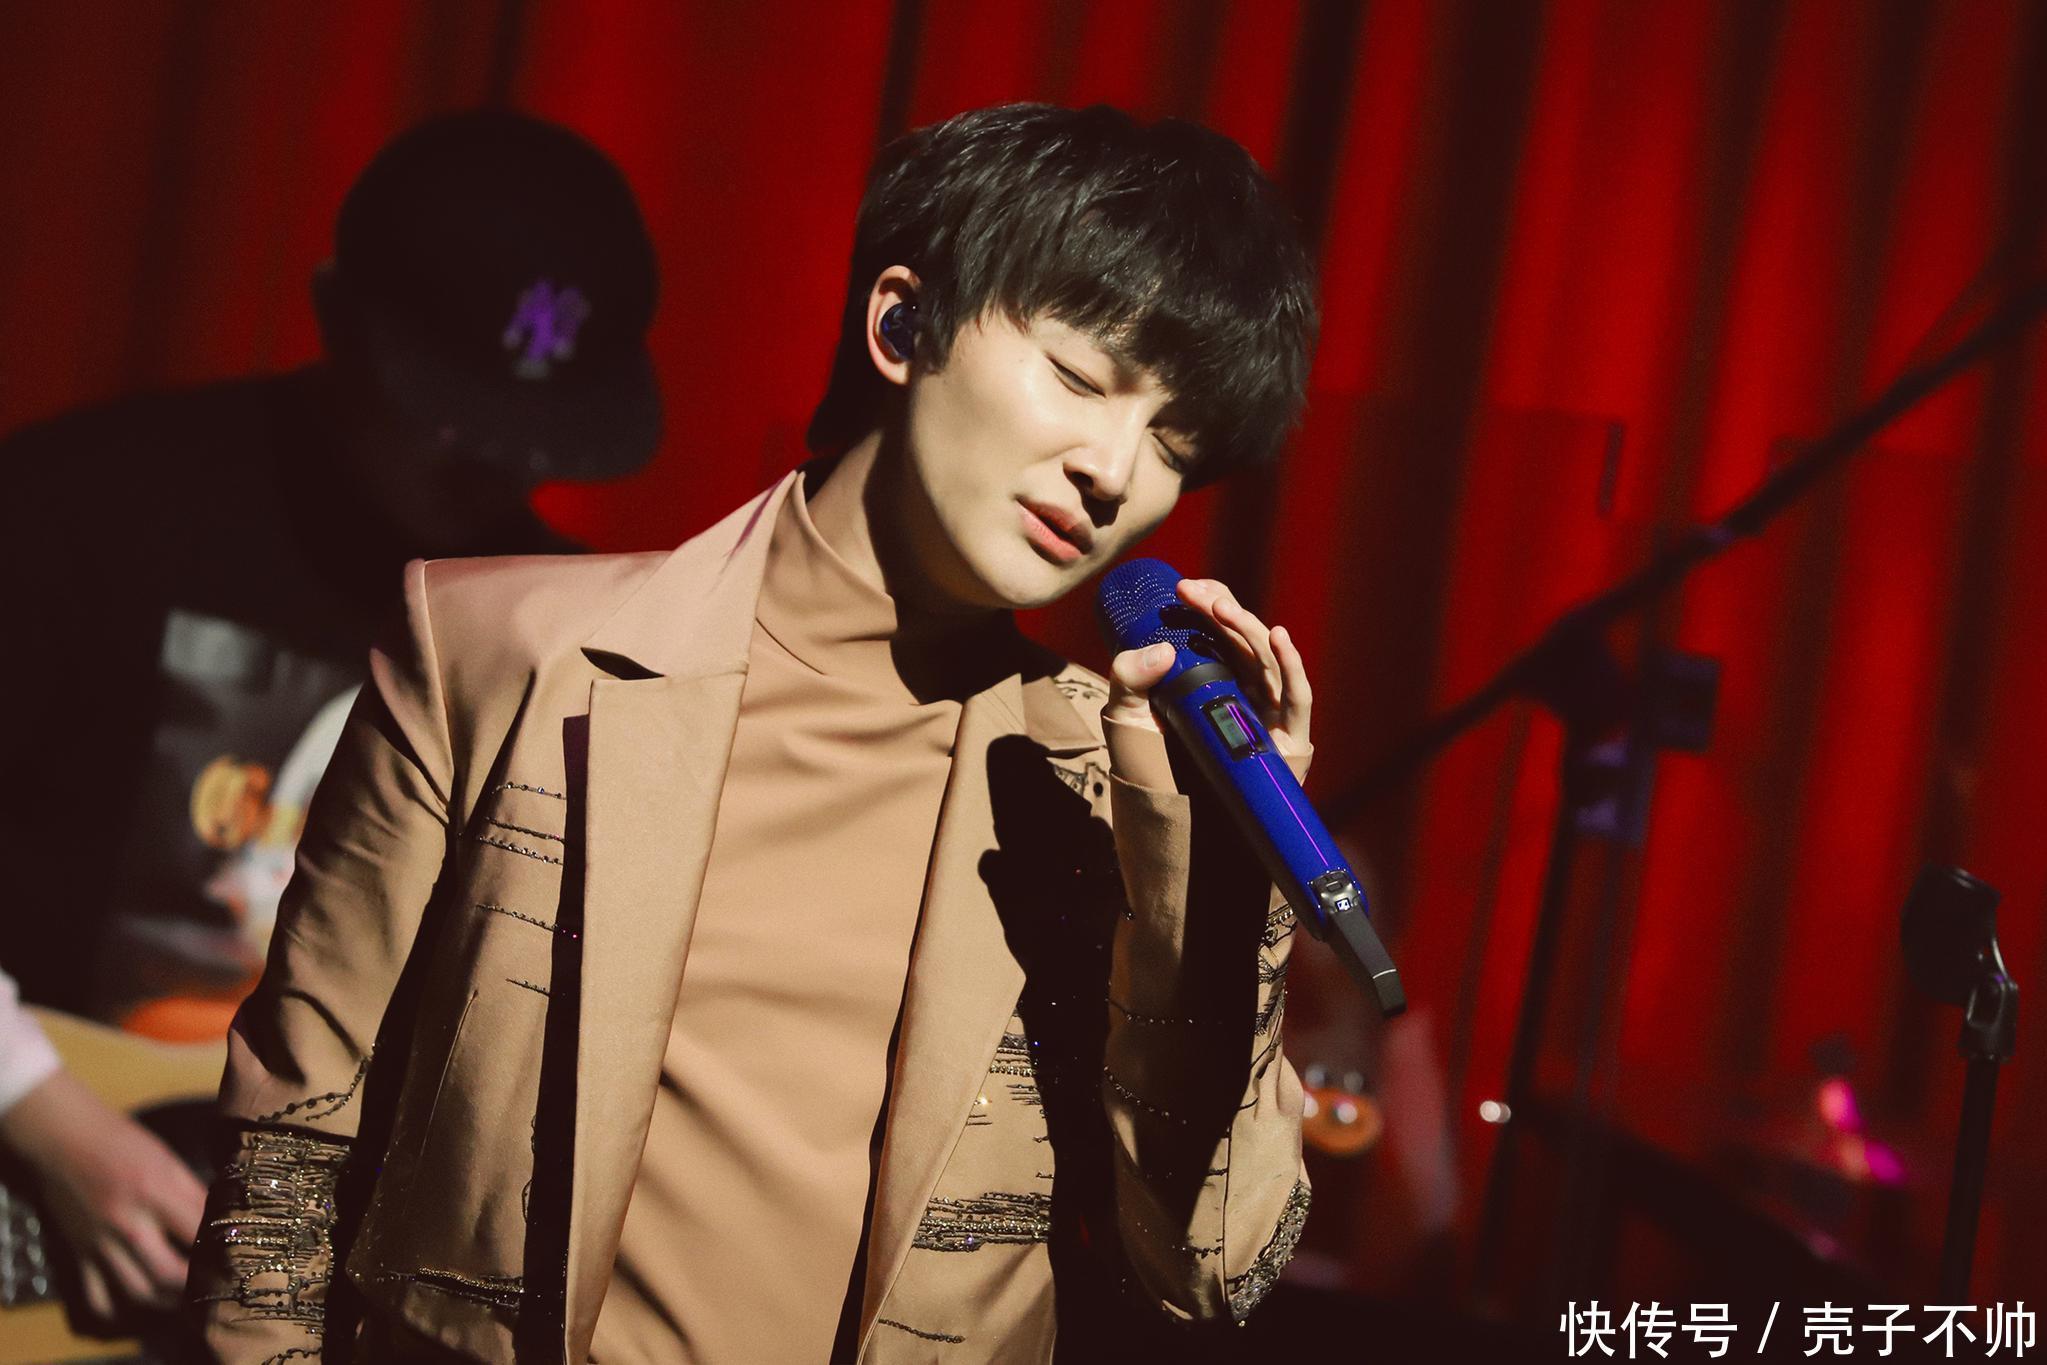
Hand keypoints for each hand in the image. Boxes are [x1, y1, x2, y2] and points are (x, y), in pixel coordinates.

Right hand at [0, 1070, 205, 1318]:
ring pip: (137, 1291)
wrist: (65, 1140)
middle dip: (196, 1287)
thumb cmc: (123, 1143)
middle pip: (168, 1274)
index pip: (197, 1231)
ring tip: (187, 1298)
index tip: (238, 1254)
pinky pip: (97, 1296)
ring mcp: (100, 1243)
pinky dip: (118, 1308)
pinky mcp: (80, 1253)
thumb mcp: (168, 1160)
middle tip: (215, 1286)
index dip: (222, 1247)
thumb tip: (222, 1218)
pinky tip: (138, 1302)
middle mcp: (128, 1223)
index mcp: (155, 1191)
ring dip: (166, 1301)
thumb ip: (192, 1193)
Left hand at [1104, 577, 1311, 755]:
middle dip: (1220, 608)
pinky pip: (1297, 695)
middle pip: (1243, 637)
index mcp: (1219, 675)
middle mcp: (1248, 688)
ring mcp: (1270, 711)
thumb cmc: (1157, 765)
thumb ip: (1129, 679)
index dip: (1210, 601)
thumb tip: (1160, 650)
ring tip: (1220, 607)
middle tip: (1190, 591)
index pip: (1223, 628)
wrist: (1175, 817)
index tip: (1184, 587)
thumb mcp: (1130, 715)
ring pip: (1266, 658)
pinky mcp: (1288, 738)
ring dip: (1247, 627)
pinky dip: (1291, 664)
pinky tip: (1278, 636)